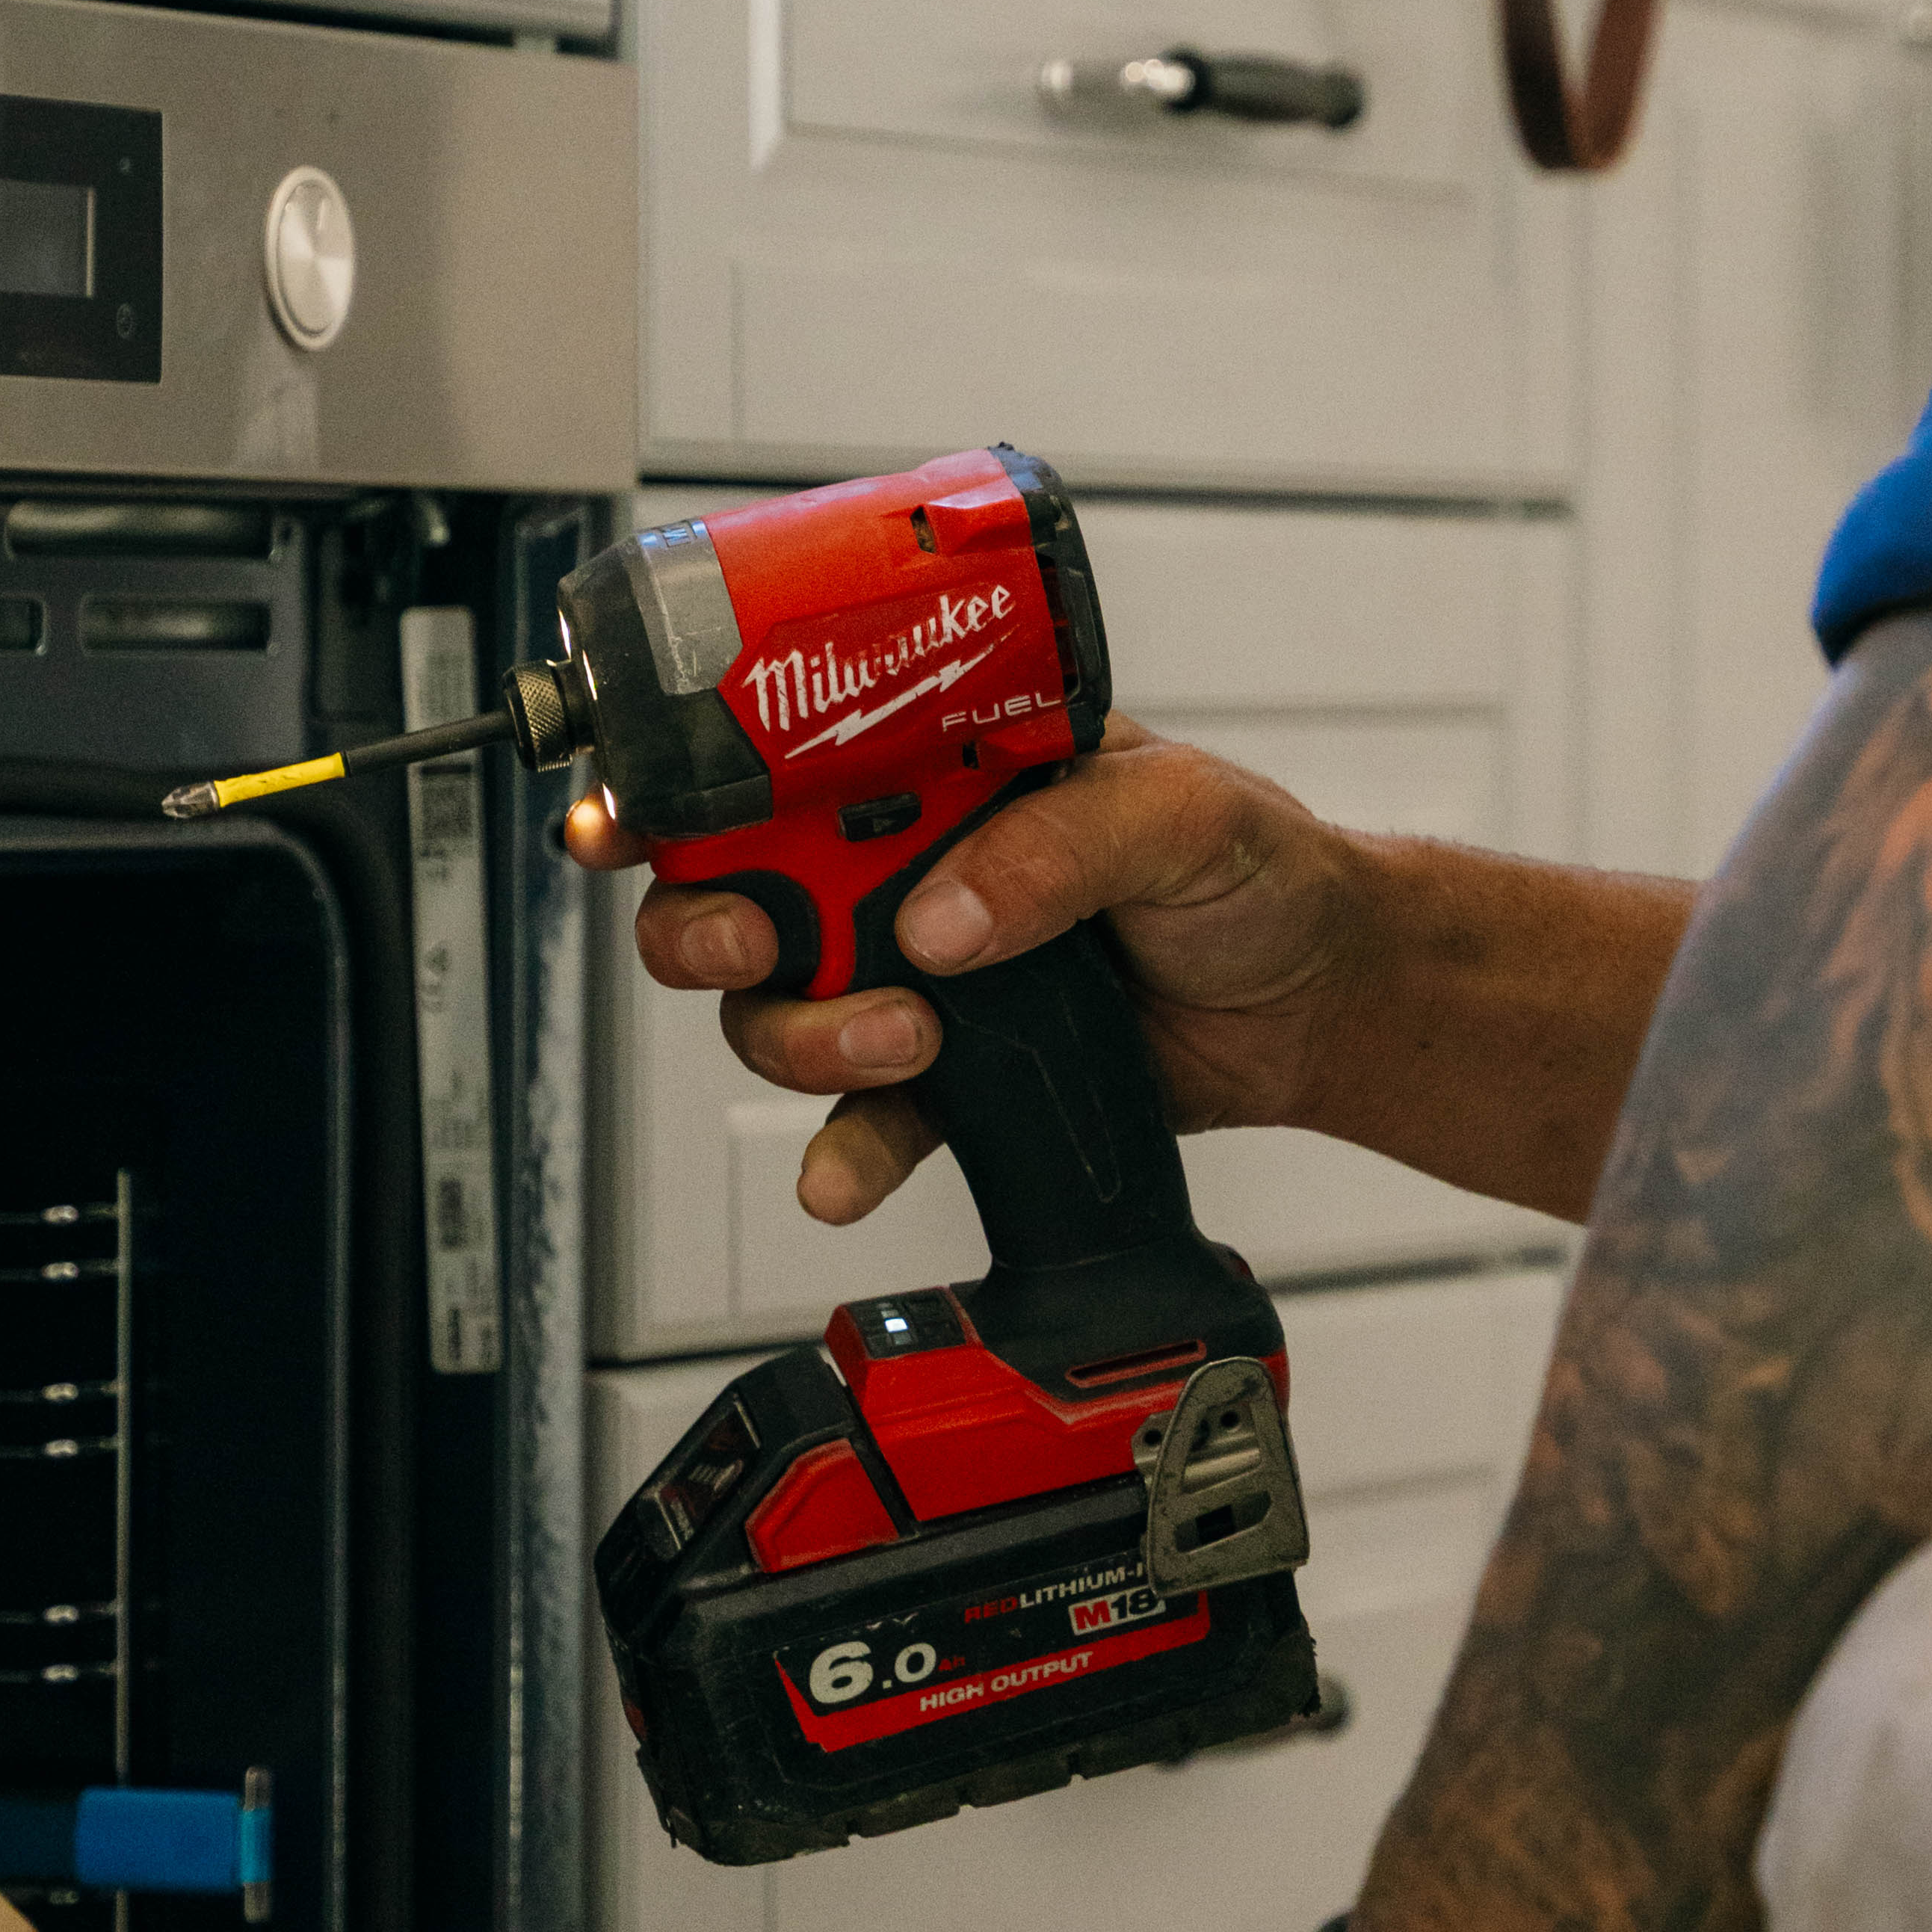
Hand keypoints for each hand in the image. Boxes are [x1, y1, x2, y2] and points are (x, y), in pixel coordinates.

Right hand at [599, 714, 1368, 1229]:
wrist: (1315, 1003)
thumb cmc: (1256, 869)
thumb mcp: (1178, 811)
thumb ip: (1062, 843)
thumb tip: (944, 914)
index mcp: (933, 765)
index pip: (773, 754)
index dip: (672, 780)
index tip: (616, 819)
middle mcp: (900, 862)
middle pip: (732, 889)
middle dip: (706, 923)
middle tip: (757, 940)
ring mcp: (915, 971)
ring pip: (775, 1008)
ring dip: (800, 1034)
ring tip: (903, 1038)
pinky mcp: (949, 1075)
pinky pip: (861, 1119)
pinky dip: (842, 1152)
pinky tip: (845, 1177)